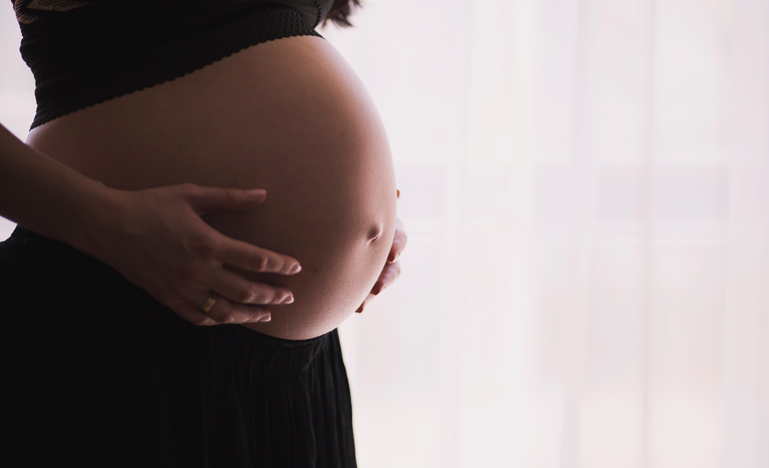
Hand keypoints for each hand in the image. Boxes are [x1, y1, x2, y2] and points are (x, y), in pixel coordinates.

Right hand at [79, 183, 301, 325]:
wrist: (108, 226)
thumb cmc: (151, 204)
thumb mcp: (192, 194)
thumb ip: (230, 197)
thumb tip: (262, 194)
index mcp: (208, 244)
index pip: (256, 260)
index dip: (280, 265)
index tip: (296, 267)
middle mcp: (198, 271)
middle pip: (247, 291)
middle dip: (273, 295)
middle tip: (290, 297)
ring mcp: (182, 289)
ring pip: (225, 311)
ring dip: (250, 314)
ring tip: (268, 314)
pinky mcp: (167, 298)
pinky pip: (198, 317)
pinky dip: (218, 321)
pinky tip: (229, 319)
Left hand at [356, 190, 405, 312]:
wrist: (339, 223)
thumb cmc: (355, 205)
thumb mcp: (365, 203)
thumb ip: (375, 200)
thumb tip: (398, 193)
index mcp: (389, 228)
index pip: (399, 238)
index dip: (397, 246)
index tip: (391, 254)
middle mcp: (387, 249)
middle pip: (393, 267)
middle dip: (386, 277)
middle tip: (377, 287)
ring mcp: (378, 266)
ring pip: (381, 283)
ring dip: (373, 293)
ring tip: (362, 305)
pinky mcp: (367, 279)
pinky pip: (366, 293)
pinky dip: (362, 301)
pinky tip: (356, 308)